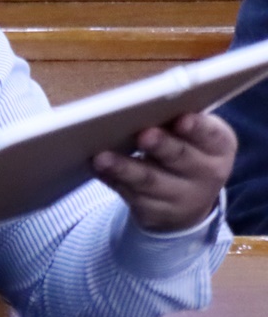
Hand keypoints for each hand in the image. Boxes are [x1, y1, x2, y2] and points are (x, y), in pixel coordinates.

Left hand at [93, 112, 235, 233]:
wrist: (189, 201)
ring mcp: (179, 197)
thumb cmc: (189, 154)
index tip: (182, 119)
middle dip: (161, 145)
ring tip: (103, 157)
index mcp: (219, 147)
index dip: (197, 128)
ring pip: (149, 181)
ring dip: (124, 168)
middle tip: (144, 134)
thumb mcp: (198, 139)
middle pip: (180, 157)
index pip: (212, 136)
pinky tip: (97, 167)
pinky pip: (129, 194)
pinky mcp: (153, 212)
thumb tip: (147, 103)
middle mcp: (205, 174)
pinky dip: (111, 179)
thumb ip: (181, 123)